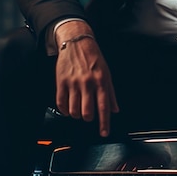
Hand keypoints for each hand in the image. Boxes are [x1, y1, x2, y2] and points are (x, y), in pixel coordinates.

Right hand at [55, 21, 118, 136]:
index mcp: (101, 80)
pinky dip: (65, 110)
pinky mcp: (61, 81)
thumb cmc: (94, 57)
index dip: (104, 123)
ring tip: (78, 109)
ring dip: (76, 114)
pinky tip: (68, 107)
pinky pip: (61, 103)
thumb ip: (111, 93)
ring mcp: (73, 83)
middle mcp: (88, 83)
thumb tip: (115, 109)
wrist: (77, 42)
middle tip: (88, 115)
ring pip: (73, 110)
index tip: (104, 133)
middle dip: (88, 118)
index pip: (104, 107)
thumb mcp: (107, 72)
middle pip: (87, 112)